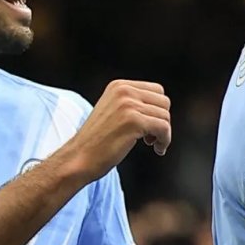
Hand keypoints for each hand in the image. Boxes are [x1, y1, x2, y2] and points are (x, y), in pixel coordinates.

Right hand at [57, 81, 171, 180]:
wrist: (79, 158)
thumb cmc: (97, 141)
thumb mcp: (113, 111)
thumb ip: (132, 103)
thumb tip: (161, 106)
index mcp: (119, 86)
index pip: (157, 90)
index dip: (158, 110)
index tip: (150, 125)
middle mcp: (124, 91)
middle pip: (164, 102)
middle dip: (163, 121)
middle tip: (152, 137)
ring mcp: (128, 105)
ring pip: (165, 116)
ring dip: (164, 134)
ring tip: (152, 144)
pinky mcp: (133, 121)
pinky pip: (164, 127)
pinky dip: (165, 141)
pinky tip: (157, 149)